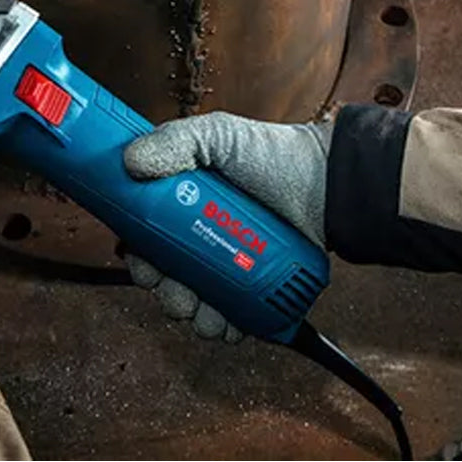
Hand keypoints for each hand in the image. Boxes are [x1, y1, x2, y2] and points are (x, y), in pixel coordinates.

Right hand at [121, 111, 333, 342]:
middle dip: (165, 293)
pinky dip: (223, 326)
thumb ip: (175, 141)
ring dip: (192, 315)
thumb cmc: (275, 156)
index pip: (145, 239)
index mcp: (181, 205)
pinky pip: (229, 316)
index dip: (139, 257)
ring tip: (204, 310)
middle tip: (178, 292)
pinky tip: (227, 322)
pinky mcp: (253, 289)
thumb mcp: (219, 136)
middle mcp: (200, 238)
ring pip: (194, 303)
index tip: (143, 263)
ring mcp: (227, 265)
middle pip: (165, 278)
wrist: (329, 186)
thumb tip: (132, 162)